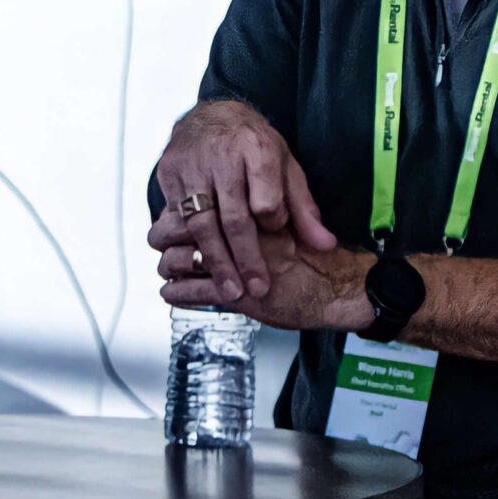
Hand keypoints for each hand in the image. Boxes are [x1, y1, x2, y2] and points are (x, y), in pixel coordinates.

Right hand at [152, 100, 337, 302]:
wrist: (208, 117)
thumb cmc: (250, 146)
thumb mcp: (286, 168)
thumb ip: (304, 209)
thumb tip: (325, 244)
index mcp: (255, 149)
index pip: (266, 198)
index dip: (273, 221)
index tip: (276, 231)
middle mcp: (220, 157)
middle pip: (232, 217)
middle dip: (245, 258)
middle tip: (257, 289)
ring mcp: (190, 167)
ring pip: (201, 224)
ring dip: (216, 262)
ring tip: (231, 291)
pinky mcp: (169, 176)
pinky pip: (177, 220)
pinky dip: (190, 247)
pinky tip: (202, 266)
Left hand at [156, 220, 370, 331]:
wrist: (338, 286)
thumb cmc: (314, 256)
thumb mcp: (290, 221)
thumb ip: (262, 211)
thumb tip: (226, 203)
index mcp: (249, 213)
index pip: (202, 205)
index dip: (181, 212)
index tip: (171, 217)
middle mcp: (239, 236)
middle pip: (187, 229)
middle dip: (167, 237)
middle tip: (158, 240)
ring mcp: (236, 266)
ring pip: (184, 260)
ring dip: (169, 265)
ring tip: (164, 269)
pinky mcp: (237, 295)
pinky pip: (195, 292)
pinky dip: (178, 293)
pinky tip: (170, 292)